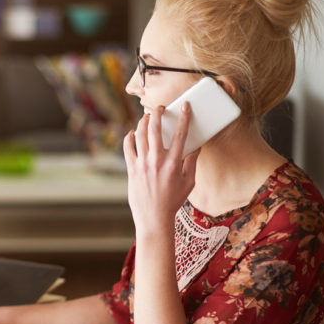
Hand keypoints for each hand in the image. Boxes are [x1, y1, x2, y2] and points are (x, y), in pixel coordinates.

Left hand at [123, 102, 198, 232]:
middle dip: (158, 113)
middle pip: (155, 129)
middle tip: (160, 108)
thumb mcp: (189, 183)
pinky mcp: (132, 169)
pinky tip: (132, 134)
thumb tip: (195, 148)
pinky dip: (129, 138)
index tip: (185, 106)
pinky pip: (127, 148)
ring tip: (147, 118)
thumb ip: (192, 163)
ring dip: (143, 122)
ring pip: (140, 135)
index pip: (180, 134)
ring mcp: (142, 164)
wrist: (153, 217)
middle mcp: (157, 161)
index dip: (184, 117)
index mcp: (174, 163)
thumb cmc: (173, 201)